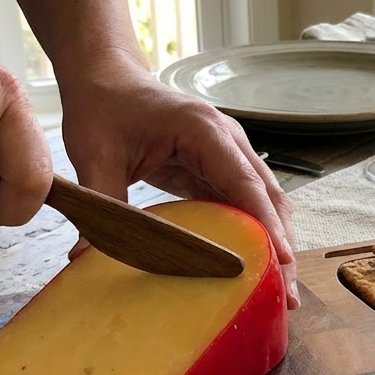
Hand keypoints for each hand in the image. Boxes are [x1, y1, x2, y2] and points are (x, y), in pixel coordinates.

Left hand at [57, 50, 298, 308]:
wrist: (106, 78)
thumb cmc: (103, 108)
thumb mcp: (95, 155)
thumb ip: (101, 205)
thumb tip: (87, 258)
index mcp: (203, 130)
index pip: (245, 183)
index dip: (265, 225)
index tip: (281, 262)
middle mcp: (228, 141)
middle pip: (268, 199)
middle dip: (281, 246)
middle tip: (287, 296)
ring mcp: (229, 155)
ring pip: (265, 205)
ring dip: (275, 245)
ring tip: (279, 292)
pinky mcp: (220, 169)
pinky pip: (246, 206)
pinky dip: (255, 238)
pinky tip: (254, 270)